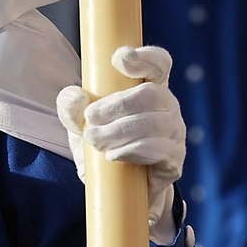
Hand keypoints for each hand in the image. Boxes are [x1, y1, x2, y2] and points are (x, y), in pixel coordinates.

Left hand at [56, 46, 185, 242]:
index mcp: (148, 88)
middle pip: (151, 94)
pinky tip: (113, 157)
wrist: (115, 189)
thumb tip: (77, 96)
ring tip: (96, 141)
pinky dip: (131, 151)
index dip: (145, 57)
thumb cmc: (101, 144)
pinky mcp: (174, 160)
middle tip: (91, 119)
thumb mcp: (78, 125)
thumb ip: (71, 108)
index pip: (158, 64)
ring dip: (119, 131)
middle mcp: (167, 106)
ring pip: (153, 123)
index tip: (118, 59)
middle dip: (117, 105)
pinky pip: (158, 149)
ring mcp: (175, 133)